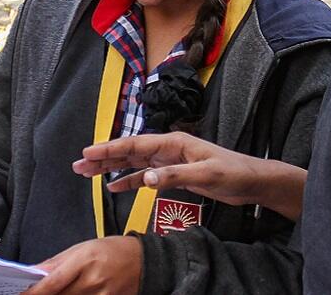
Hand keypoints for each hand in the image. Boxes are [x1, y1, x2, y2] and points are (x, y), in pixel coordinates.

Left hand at [24, 236, 140, 294]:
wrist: (146, 262)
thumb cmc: (113, 250)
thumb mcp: (83, 247)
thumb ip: (57, 262)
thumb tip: (34, 272)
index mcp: (84, 261)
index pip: (52, 283)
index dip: (33, 293)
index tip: (19, 294)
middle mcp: (92, 281)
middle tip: (32, 293)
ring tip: (58, 291)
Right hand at [72, 131, 306, 219]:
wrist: (253, 181)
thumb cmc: (233, 172)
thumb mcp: (205, 174)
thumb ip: (174, 175)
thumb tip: (145, 178)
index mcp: (174, 142)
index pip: (135, 143)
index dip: (110, 148)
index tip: (88, 153)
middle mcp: (168, 148)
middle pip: (129, 151)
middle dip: (103, 157)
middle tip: (78, 165)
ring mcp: (170, 160)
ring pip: (134, 162)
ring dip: (111, 168)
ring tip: (87, 174)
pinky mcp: (174, 173)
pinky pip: (145, 176)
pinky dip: (129, 181)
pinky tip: (113, 187)